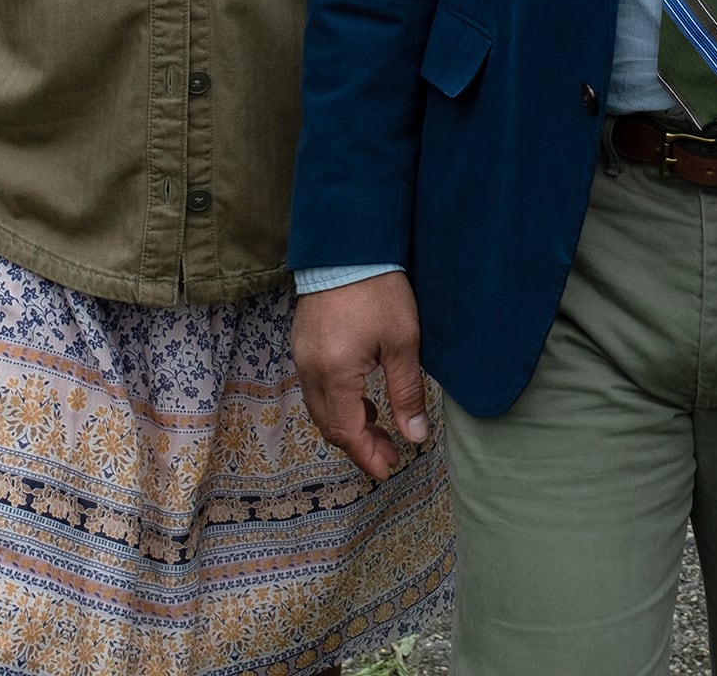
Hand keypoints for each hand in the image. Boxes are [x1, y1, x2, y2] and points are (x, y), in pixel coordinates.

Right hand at [291, 273, 430, 481]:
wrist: (348, 245)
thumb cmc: (379, 290)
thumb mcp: (403, 343)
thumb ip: (406, 393)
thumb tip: (414, 436)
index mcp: (335, 374)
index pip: (347, 431)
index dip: (367, 456)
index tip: (387, 470)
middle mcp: (310, 370)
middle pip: (329, 425)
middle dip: (358, 445)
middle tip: (389, 454)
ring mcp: (301, 356)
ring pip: (319, 407)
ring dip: (347, 424)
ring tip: (379, 428)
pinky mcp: (302, 343)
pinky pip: (315, 386)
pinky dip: (337, 402)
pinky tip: (361, 398)